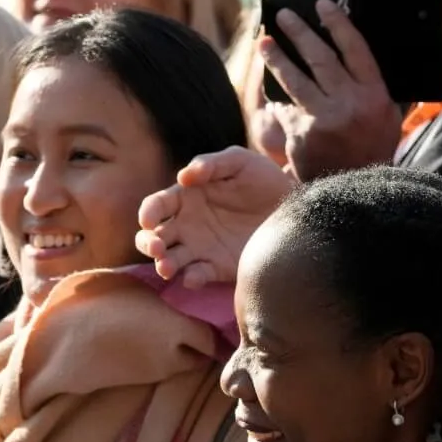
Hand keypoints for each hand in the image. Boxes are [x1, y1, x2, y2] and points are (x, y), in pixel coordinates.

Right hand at [137, 147, 294, 286]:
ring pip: (168, 260)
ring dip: (163, 265)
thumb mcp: (240, 162)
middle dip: (148, 244)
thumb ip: (211, 163)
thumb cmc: (263, 179)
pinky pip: (196, 276)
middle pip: (153, 237)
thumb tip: (183, 177)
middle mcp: (186, 225)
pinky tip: (193, 278)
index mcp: (185, 198)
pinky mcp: (216, 267)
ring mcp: (199, 248)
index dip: (147, 213)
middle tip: (156, 248)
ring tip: (167, 268)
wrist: (294, 207)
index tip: (148, 220)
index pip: (156, 206)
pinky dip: (190, 279)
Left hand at [258, 0, 403, 179]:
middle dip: (299, 32)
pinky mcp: (301, 134)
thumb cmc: (371, 148)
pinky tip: (271, 90)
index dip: (337, 22)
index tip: (322, 4)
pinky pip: (285, 107)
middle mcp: (350, 103)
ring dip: (277, 57)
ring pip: (295, 79)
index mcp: (375, 94)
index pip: (355, 48)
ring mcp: (323, 119)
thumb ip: (375, 86)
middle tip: (283, 16)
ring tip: (264, 42)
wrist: (355, 189)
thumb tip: (355, 48)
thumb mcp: (387, 116)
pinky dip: (279, 98)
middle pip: (320, 57)